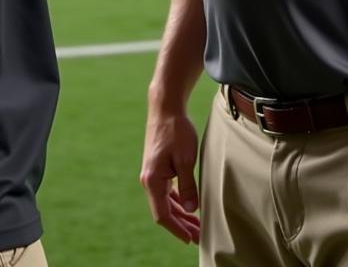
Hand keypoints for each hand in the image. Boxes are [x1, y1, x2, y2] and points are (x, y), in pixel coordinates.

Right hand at [140, 106, 200, 243]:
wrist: (166, 108)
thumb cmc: (176, 131)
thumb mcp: (186, 159)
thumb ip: (188, 186)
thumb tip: (192, 210)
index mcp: (152, 180)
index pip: (162, 214)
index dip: (177, 229)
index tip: (191, 239)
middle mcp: (149, 179)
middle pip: (164, 211)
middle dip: (181, 225)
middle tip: (198, 237)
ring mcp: (153, 174)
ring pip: (166, 202)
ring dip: (180, 214)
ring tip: (197, 226)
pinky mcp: (158, 168)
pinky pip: (167, 191)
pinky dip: (178, 201)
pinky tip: (189, 206)